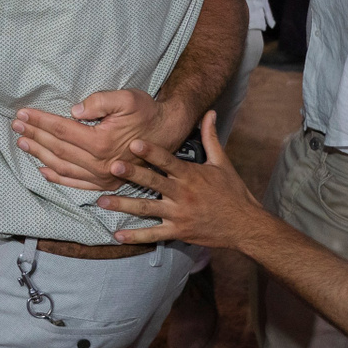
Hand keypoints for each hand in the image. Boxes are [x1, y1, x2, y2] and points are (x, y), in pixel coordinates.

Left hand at [14, 89, 186, 192]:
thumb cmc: (146, 112)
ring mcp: (102, 176)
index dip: (40, 121)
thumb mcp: (127, 98)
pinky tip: (43, 170)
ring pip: (62, 167)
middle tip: (16, 125)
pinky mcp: (106, 183)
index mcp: (101, 142)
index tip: (22, 113)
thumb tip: (74, 110)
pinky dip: (57, 177)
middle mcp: (99, 163)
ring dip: (39, 154)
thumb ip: (100, 101)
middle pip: (57, 148)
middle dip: (34, 135)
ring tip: (23, 143)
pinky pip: (76, 183)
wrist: (169, 132)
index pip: (61, 130)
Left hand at [93, 112, 266, 247]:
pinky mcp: (178, 231)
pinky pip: (154, 234)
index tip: (134, 142)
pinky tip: (117, 235)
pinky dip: (135, 236)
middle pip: (153, 183)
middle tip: (112, 165)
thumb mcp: (221, 162)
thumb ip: (210, 137)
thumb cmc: (232, 191)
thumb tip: (210, 112)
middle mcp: (183, 194)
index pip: (168, 161)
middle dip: (132, 174)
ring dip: (123, 205)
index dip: (151, 152)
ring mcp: (179, 214)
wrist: (245, 224)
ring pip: (147, 209)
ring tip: (102, 200)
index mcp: (191, 175)